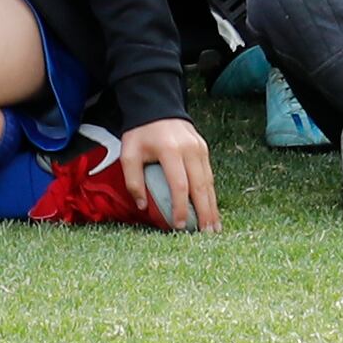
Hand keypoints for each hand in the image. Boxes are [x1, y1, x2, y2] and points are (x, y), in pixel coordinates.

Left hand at [116, 115, 221, 231]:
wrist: (156, 106)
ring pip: (209, 183)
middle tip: (206, 235)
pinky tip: (212, 210)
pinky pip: (209, 176)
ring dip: (212, 207)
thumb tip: (143, 206)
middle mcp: (190, 150)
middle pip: (200, 187)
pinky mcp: (204, 149)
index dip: (180, 207)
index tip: (179, 226)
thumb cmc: (140, 133)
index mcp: (170, 150)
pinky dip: (211, 195)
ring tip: (214, 229)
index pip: (179, 185)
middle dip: (204, 213)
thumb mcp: (128, 153)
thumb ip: (133, 180)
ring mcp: (200, 149)